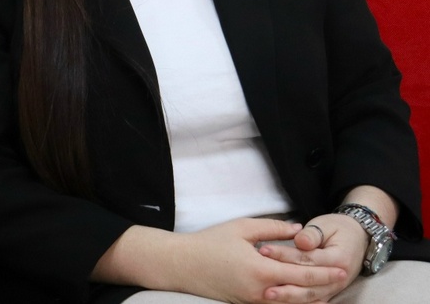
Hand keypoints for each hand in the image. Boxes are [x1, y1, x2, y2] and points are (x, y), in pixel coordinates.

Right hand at [175, 218, 347, 303]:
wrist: (182, 265)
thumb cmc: (210, 243)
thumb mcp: (241, 228)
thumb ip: (273, 228)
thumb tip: (299, 230)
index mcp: (261, 270)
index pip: (302, 275)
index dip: (324, 273)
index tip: (342, 269)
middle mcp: (261, 292)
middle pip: (302, 296)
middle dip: (324, 289)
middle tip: (341, 281)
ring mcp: (253, 301)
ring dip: (311, 298)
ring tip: (329, 292)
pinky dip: (293, 301)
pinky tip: (302, 297)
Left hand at [256, 213, 368, 301]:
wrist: (358, 239)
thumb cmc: (338, 229)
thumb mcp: (326, 226)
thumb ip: (313, 234)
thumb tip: (299, 240)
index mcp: (338, 258)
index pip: (307, 258)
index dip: (285, 254)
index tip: (264, 250)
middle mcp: (338, 278)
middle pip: (307, 282)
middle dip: (283, 279)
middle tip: (260, 275)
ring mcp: (334, 288)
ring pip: (309, 296)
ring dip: (288, 295)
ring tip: (267, 293)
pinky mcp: (328, 292)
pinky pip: (311, 301)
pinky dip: (297, 302)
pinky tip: (281, 301)